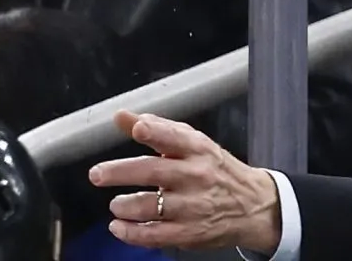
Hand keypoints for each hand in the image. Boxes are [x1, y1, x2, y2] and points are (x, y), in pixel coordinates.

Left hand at [89, 111, 281, 252]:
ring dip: (123, 206)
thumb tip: (122, 116)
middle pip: (153, 171)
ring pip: (147, 205)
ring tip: (117, 205)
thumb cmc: (217, 170)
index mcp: (198, 150)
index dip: (155, 131)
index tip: (138, 128)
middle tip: (98, 174)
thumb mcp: (195, 144)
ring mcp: (193, 206)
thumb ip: (158, 129)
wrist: (253, 205)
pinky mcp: (189, 232)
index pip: (175, 137)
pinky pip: (151, 234)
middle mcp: (196, 175)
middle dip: (120, 172)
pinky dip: (129, 232)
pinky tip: (119, 226)